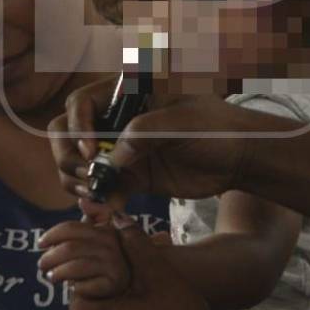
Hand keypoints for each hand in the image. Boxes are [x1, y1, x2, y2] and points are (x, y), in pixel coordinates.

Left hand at [39, 220, 131, 298]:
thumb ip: (94, 216)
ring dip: (58, 273)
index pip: (72, 228)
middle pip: (70, 248)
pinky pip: (85, 284)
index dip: (52, 235)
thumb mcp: (99, 236)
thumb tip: (83, 201)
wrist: (120, 287)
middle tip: (41, 265)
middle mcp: (112, 244)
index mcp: (105, 229)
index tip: (40, 243)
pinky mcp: (113, 284)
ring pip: (75, 266)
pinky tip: (71, 287)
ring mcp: (115, 264)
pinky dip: (74, 286)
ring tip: (51, 277)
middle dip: (50, 257)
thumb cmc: (103, 259)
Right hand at [49, 76, 300, 205]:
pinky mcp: (132, 178)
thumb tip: (111, 158)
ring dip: (78, 184)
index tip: (90, 151)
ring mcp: (121, 150)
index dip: (77, 127)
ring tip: (95, 200)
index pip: (80, 103)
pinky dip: (99, 202)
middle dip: (68, 158)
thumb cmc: (216, 128)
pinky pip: (103, 190)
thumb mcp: (182, 122)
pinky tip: (103, 214)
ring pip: (79, 166)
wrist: (241, 158)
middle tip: (87, 179)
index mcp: (126, 95)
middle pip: (67, 135)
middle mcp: (117, 121)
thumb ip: (144, 132)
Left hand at [65, 219, 227, 309]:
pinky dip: (124, 307)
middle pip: (91, 281)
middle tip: (147, 254)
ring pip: (103, 300)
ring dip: (122, 285)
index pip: (83, 263)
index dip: (106, 246)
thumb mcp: (160, 277)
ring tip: (152, 280)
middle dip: (115, 265)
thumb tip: (116, 217)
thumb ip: (135, 243)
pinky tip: (151, 305)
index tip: (127, 237)